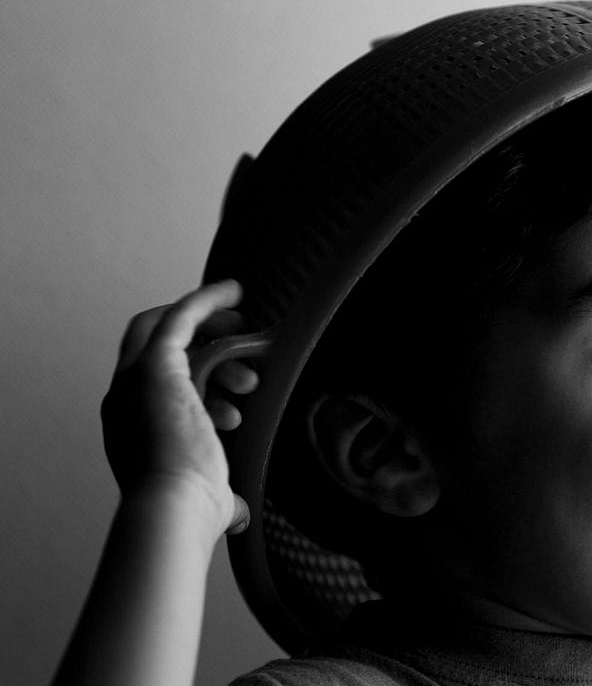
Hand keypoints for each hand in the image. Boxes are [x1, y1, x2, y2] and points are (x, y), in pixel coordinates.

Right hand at [101, 280, 256, 536]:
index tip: (233, 375)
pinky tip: (236, 290)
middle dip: (198, 338)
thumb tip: (240, 515)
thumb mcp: (207, 500)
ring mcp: (133, 380)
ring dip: (223, 343)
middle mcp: (123, 399)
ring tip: (254, 381)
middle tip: (240, 346)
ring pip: (174, 333)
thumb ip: (222, 500)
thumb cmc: (191, 514)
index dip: (193, 369)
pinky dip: (207, 299)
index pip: (154, 380)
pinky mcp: (155, 365)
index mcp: (128, 429)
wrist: (174, 510)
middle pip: (152, 344)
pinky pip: (181, 315)